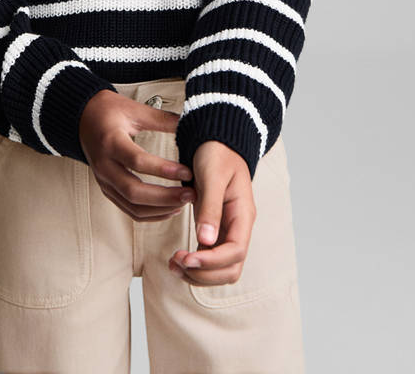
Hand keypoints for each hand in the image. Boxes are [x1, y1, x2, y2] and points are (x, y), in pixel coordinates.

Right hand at [79, 90, 197, 220]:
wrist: (83, 118)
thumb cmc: (107, 112)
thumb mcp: (135, 109)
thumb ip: (162, 119)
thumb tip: (189, 125)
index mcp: (111, 142)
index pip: (138, 161)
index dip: (164, 170)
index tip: (187, 172)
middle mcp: (105, 166)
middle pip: (134, 191)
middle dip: (165, 197)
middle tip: (189, 194)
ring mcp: (104, 181)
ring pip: (132, 206)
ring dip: (160, 209)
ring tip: (183, 202)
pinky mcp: (107, 189)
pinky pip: (128, 209)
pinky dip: (150, 214)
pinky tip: (169, 208)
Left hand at [167, 140, 254, 285]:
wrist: (217, 141)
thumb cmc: (216, 153)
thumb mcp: (212, 175)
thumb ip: (210, 207)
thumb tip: (205, 241)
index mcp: (242, 214)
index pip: (236, 251)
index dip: (212, 262)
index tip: (186, 258)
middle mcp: (238, 227)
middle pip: (231, 268)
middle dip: (204, 273)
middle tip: (176, 263)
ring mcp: (227, 231)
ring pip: (221, 269)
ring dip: (198, 273)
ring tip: (172, 264)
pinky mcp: (215, 230)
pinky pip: (209, 258)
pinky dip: (194, 265)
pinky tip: (176, 259)